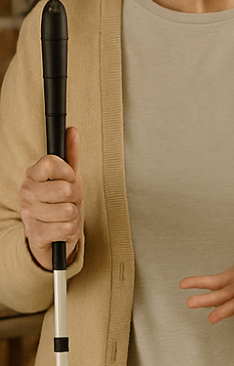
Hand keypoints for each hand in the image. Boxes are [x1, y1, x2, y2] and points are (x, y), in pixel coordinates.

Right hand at [18, 127, 82, 270]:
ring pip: (68, 210)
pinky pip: (67, 228)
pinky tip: (61, 229)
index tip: (68, 178)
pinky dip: (71, 230)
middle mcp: (26, 194)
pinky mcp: (35, 235)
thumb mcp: (68, 178)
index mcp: (32, 176)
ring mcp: (29, 215)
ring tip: (64, 215)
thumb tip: (72, 130)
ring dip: (73, 215)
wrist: (53, 234)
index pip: (49, 163)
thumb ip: (70, 155)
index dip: (66, 172)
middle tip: (68, 200)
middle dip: (74, 196)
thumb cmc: (60, 202)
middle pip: (64, 189)